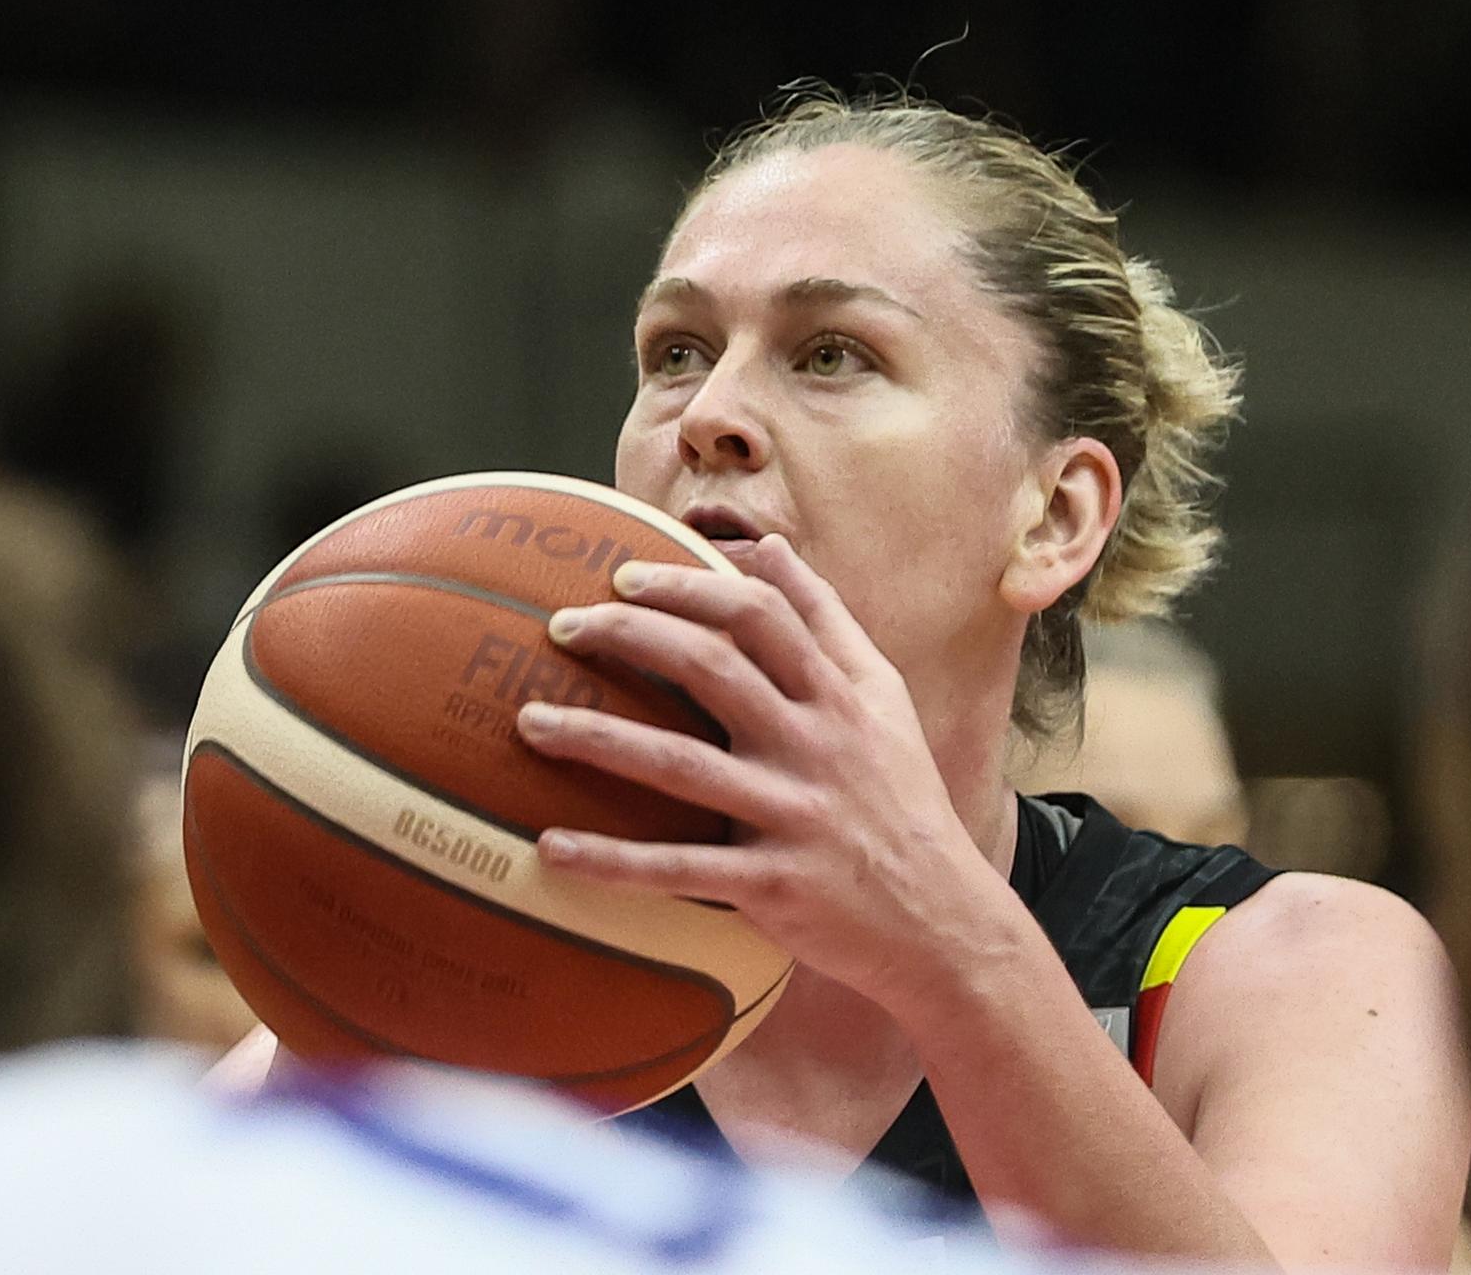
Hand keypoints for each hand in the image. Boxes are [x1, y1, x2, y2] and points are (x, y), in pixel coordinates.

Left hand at [513, 534, 1017, 1010]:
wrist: (944, 921)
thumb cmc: (899, 799)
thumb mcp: (883, 699)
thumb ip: (827, 621)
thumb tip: (771, 549)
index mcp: (838, 695)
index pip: (760, 615)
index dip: (689, 586)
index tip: (624, 575)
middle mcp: (816, 745)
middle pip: (712, 668)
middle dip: (631, 637)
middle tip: (560, 626)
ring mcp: (792, 815)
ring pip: (681, 765)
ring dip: (597, 738)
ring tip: (526, 722)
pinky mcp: (773, 886)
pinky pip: (678, 869)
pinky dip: (612, 861)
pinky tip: (550, 848)